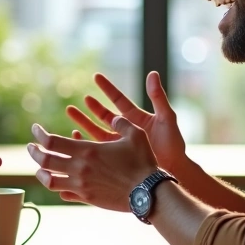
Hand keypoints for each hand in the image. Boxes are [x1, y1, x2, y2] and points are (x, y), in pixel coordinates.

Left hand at [26, 118, 158, 211]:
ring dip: (41, 173)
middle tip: (31, 147)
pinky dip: (58, 188)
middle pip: (45, 162)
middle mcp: (79, 169)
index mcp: (87, 151)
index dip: (39, 135)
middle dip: (34, 153)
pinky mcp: (87, 199)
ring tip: (40, 168)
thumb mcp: (135, 135)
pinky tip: (59, 183)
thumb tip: (113, 118)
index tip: (35, 130)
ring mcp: (81, 186)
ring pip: (50, 182)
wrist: (148, 193)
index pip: (52, 142)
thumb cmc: (142, 162)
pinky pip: (64, 194)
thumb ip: (121, 123)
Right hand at [66, 72, 187, 176]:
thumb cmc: (173, 145)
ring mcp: (120, 145)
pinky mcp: (116, 159)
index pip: (118, 100)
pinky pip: (98, 149)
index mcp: (136, 119)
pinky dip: (86, 142)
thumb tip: (153, 73)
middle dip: (91, 107)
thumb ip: (158, 97)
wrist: (175, 171)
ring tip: (70, 112)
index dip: (108, 89)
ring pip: (97, 131)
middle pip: (104, 115)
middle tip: (80, 97)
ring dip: (84, 121)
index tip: (96, 76)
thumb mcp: (166, 118)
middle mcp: (126, 131)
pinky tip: (75, 136)